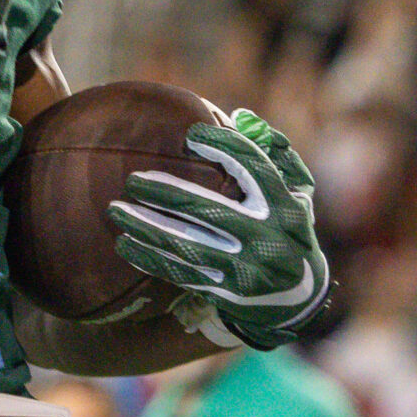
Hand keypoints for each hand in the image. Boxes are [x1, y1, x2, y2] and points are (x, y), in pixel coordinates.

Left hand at [107, 109, 329, 349]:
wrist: (300, 299)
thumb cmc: (291, 230)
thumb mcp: (298, 192)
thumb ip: (275, 152)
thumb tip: (241, 117)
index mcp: (285, 208)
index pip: (255, 170)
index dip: (225, 148)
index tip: (192, 134)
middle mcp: (267, 238)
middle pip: (209, 209)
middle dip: (165, 194)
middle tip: (132, 180)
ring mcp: (246, 269)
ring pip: (187, 244)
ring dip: (146, 227)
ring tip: (116, 210)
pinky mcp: (226, 292)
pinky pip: (181, 274)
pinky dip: (150, 258)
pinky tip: (125, 244)